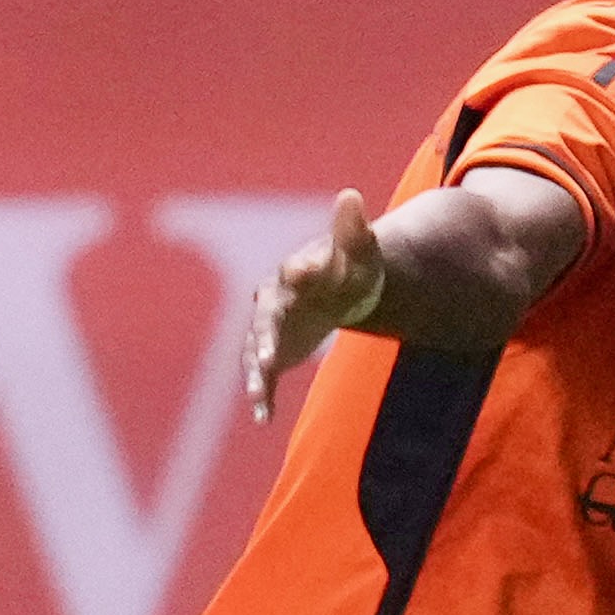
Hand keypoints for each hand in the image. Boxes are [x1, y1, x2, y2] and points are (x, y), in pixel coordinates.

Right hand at [244, 188, 382, 423]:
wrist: (341, 288)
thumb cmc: (349, 265)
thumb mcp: (358, 248)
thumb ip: (352, 228)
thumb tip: (351, 196)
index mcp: (293, 273)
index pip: (291, 275)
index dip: (294, 277)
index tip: (298, 276)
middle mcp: (273, 302)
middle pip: (265, 321)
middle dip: (266, 339)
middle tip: (268, 359)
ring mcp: (270, 331)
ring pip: (256, 353)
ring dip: (255, 374)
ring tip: (257, 394)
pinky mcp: (272, 354)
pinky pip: (263, 377)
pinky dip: (262, 397)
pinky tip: (263, 419)